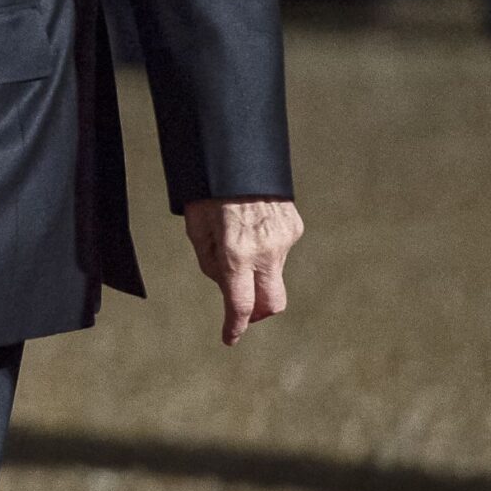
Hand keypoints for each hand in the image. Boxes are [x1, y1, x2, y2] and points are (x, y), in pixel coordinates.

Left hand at [183, 197, 303, 346]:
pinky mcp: (294, 226)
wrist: (238, 152)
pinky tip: (250, 226)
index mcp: (238, 253)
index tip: (229, 338)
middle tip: (241, 310)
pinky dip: (266, 249)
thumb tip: (224, 286)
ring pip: (274, 274)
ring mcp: (285, 239)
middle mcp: (267, 251)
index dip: (234, 326)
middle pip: (272, 303)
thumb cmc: (209, 188)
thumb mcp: (196, 226)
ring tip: (235, 241)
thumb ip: (210, 262)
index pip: (240, 305)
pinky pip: (280, 249)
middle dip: (257, 313)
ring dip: (257, 273)